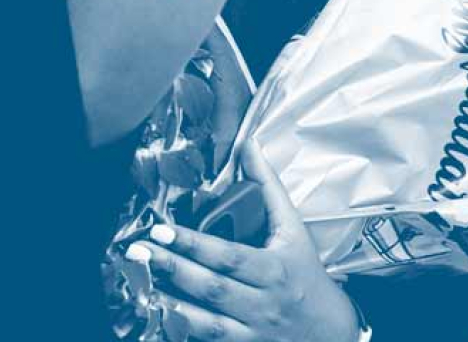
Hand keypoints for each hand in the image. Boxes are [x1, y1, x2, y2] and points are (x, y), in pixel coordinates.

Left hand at [127, 144, 359, 340]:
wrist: (332, 332)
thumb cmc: (306, 275)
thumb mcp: (293, 230)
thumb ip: (268, 188)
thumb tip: (247, 144)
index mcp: (273, 270)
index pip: (228, 256)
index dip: (193, 244)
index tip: (160, 228)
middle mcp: (262, 304)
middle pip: (212, 288)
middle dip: (171, 269)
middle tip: (136, 251)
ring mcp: (252, 333)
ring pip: (206, 323)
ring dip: (168, 304)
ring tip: (135, 284)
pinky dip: (180, 330)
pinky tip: (153, 316)